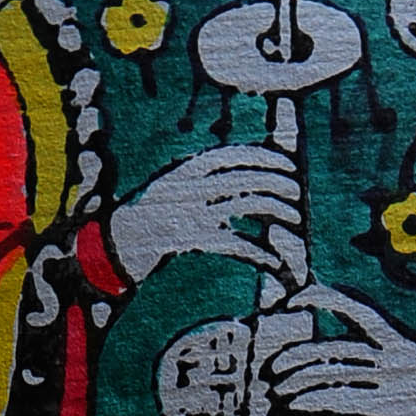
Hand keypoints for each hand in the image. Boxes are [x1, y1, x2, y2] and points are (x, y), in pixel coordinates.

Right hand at [107, 142, 302, 284]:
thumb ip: (207, 177)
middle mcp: (195, 185)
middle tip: (296, 195)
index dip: (268, 158)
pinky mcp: (195, 240)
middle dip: (280, 185)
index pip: (238, 154)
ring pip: (251, 206)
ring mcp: (195, 211)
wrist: (119, 240)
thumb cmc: (156, 212)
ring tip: (293, 221)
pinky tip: (274, 261)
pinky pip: (238, 244)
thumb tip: (248, 174)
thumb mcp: (177, 183)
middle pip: (250, 178)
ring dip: (279, 213)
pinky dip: (260, 253)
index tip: (289, 166)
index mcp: (191, 166)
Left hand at [262, 291, 415, 415]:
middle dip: (299, 356)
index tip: (295, 300)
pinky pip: (344, 400)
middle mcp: (389, 354)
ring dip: (299, 382)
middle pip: (335, 349)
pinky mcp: (387, 405)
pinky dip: (316, 401)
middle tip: (273, 366)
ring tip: (278, 390)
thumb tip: (333, 356)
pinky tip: (296, 405)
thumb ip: (375, 350)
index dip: (324, 298)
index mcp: (395, 336)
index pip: (356, 306)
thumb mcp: (408, 354)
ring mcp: (388, 380)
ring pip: (334, 374)